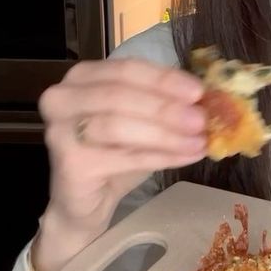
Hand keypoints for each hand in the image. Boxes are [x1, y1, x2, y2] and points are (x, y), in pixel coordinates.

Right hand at [33, 58, 206, 270]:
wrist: (86, 201)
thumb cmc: (115, 154)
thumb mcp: (142, 120)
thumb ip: (165, 103)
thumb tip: (209, 98)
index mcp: (82, 77)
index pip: (126, 69)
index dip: (164, 79)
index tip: (199, 91)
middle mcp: (63, 98)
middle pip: (120, 95)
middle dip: (165, 108)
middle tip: (201, 119)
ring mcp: (60, 131)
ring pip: (119, 126)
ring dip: (165, 134)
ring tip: (199, 141)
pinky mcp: (70, 163)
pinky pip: (122, 157)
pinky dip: (159, 157)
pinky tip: (186, 157)